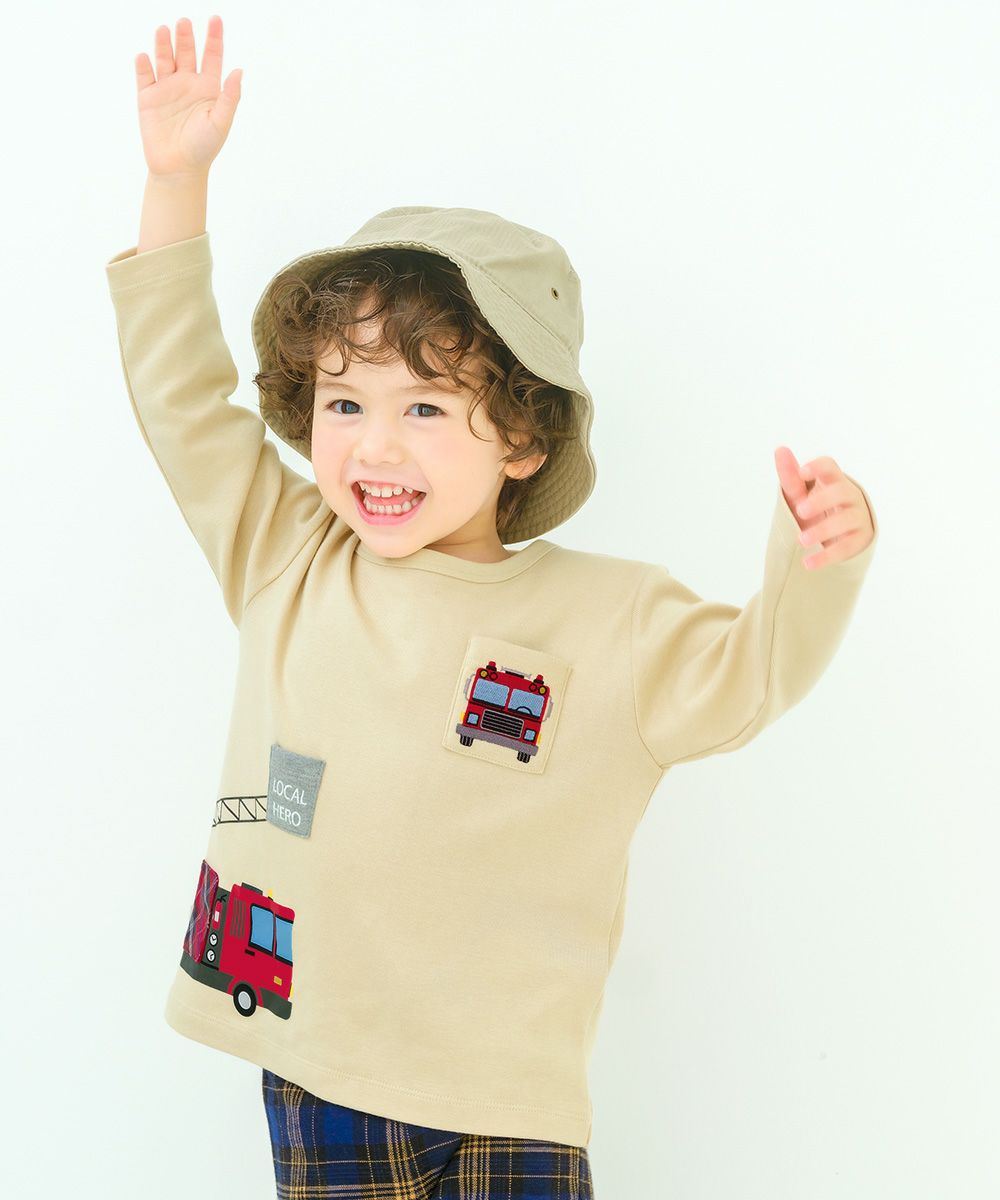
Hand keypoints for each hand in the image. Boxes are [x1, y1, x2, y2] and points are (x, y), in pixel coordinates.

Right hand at [135, 15, 241, 178]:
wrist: (179, 168)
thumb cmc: (204, 148)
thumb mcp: (221, 122)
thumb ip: (230, 97)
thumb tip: (238, 70)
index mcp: (208, 88)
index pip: (212, 57)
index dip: (214, 38)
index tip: (215, 19)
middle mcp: (187, 84)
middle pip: (186, 52)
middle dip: (185, 37)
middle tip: (184, 22)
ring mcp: (166, 89)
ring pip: (164, 59)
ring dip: (163, 44)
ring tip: (164, 30)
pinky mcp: (148, 98)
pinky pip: (144, 76)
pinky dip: (143, 65)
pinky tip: (144, 57)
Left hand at [774, 446, 874, 569]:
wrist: (835, 538)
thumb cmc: (816, 511)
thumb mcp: (800, 495)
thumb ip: (791, 477)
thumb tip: (780, 449)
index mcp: (833, 481)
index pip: (830, 467)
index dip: (818, 467)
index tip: (801, 473)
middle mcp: (850, 496)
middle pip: (840, 492)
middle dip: (821, 500)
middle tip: (801, 509)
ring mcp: (858, 518)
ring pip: (845, 521)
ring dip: (823, 530)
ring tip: (801, 540)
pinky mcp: (861, 540)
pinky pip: (847, 547)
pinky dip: (827, 556)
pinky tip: (808, 563)